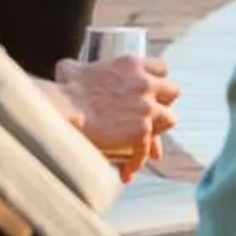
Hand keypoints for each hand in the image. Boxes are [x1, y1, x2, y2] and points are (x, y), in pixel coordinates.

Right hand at [56, 53, 175, 175]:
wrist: (63, 110)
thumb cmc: (63, 89)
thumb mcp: (74, 69)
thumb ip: (81, 69)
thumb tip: (70, 70)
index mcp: (132, 65)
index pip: (161, 68)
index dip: (156, 81)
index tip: (149, 91)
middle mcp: (145, 84)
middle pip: (172, 92)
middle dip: (162, 104)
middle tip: (151, 117)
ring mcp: (146, 108)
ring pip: (169, 120)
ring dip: (157, 131)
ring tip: (144, 144)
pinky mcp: (141, 131)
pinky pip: (147, 149)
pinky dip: (137, 160)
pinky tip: (127, 170)